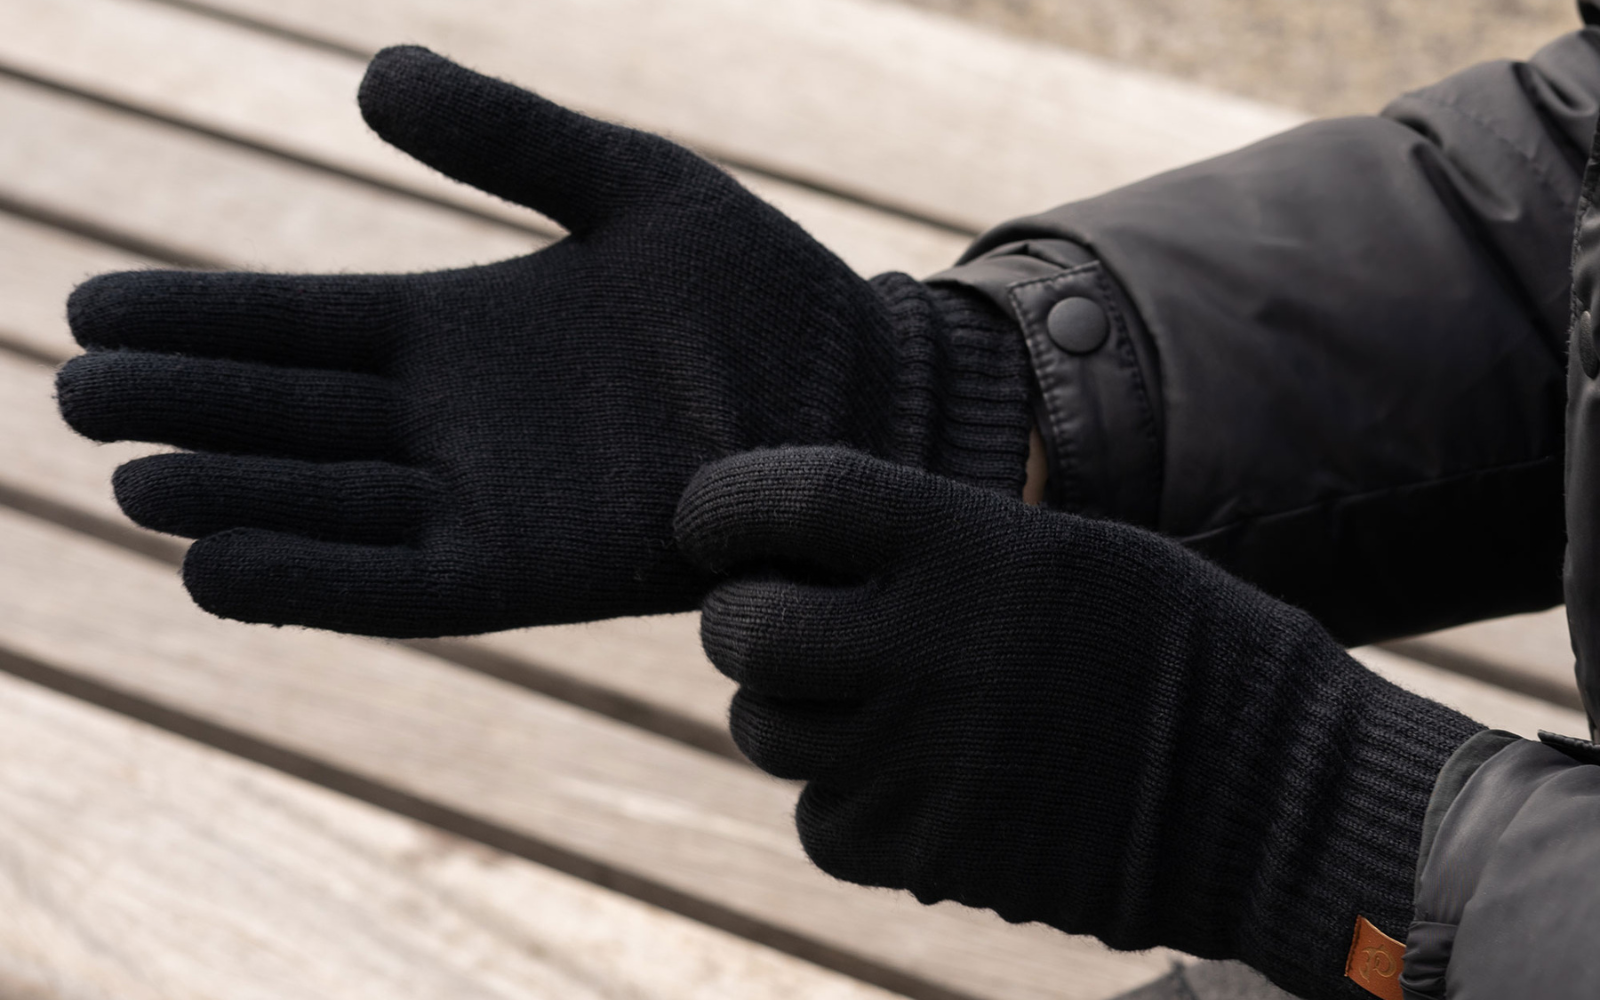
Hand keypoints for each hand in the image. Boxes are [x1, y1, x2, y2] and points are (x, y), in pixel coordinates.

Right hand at [56, 47, 1029, 636]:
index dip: (201, 320)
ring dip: (232, 494)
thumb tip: (371, 76)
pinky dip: (312, 580)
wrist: (855, 398)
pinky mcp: (530, 574)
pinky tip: (216, 568)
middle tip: (77, 392)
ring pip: (326, 504)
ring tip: (130, 478)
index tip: (93, 305)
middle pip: (289, 415)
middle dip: (189, 406)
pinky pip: (399, 586)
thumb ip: (510, 137)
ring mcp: (486, 502)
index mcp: (460, 329)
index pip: (301, 326)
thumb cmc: (759, 294)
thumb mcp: (632, 185)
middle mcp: (452, 424)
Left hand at [673, 446, 1479, 996]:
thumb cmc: (1174, 647)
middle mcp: (928, 649)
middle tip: (782, 615)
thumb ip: (935, 543)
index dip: (723, 506)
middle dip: (744, 617)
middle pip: (741, 630)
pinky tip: (907, 777)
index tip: (712, 520)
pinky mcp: (930, 855)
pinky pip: (820, 820)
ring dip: (788, 709)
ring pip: (765, 729)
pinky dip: (841, 801)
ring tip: (859, 700)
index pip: (789, 499)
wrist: (1273, 796)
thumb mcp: (1066, 551)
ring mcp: (922, 762)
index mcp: (969, 547)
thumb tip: (810, 549)